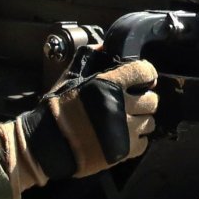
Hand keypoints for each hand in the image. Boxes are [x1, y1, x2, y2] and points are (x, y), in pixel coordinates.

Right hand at [0, 59, 158, 198]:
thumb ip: (88, 59)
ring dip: (140, 120)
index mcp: (108, 84)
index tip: (142, 78)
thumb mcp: (69, 77)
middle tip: (132, 102)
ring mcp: (124, 130)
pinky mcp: (123, 151)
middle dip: (143, 99)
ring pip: (149, 122)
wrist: (46, 144)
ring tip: (126, 121)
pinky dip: (137, 139)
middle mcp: (120, 106)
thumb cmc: (57, 108)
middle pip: (151, 100)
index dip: (146, 74)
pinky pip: (144, 142)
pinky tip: (124, 136)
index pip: (144, 71)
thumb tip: (104, 47)